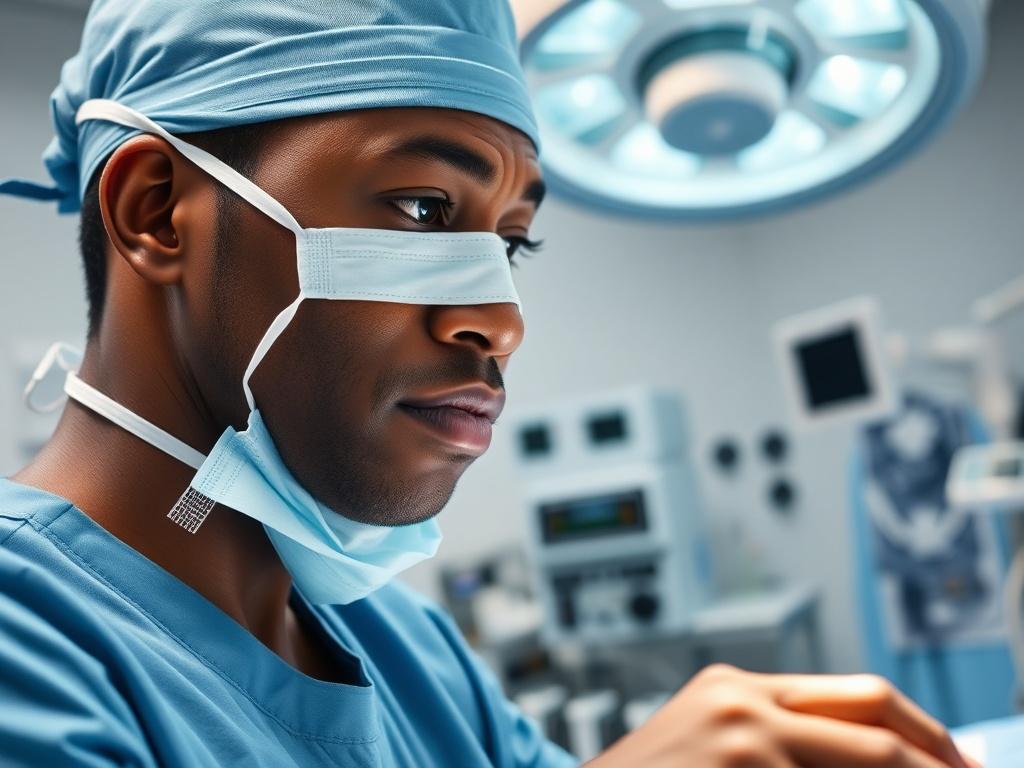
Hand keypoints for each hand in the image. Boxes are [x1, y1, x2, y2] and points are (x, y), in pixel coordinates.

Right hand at [585, 664, 981, 767]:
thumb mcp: (710, 740)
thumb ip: (779, 737)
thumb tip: (871, 752)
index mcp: (737, 685)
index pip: (858, 694)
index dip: (923, 731)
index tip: (958, 762)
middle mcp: (743, 703)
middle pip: (876, 721)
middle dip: (937, 760)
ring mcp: (741, 741)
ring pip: (862, 763)